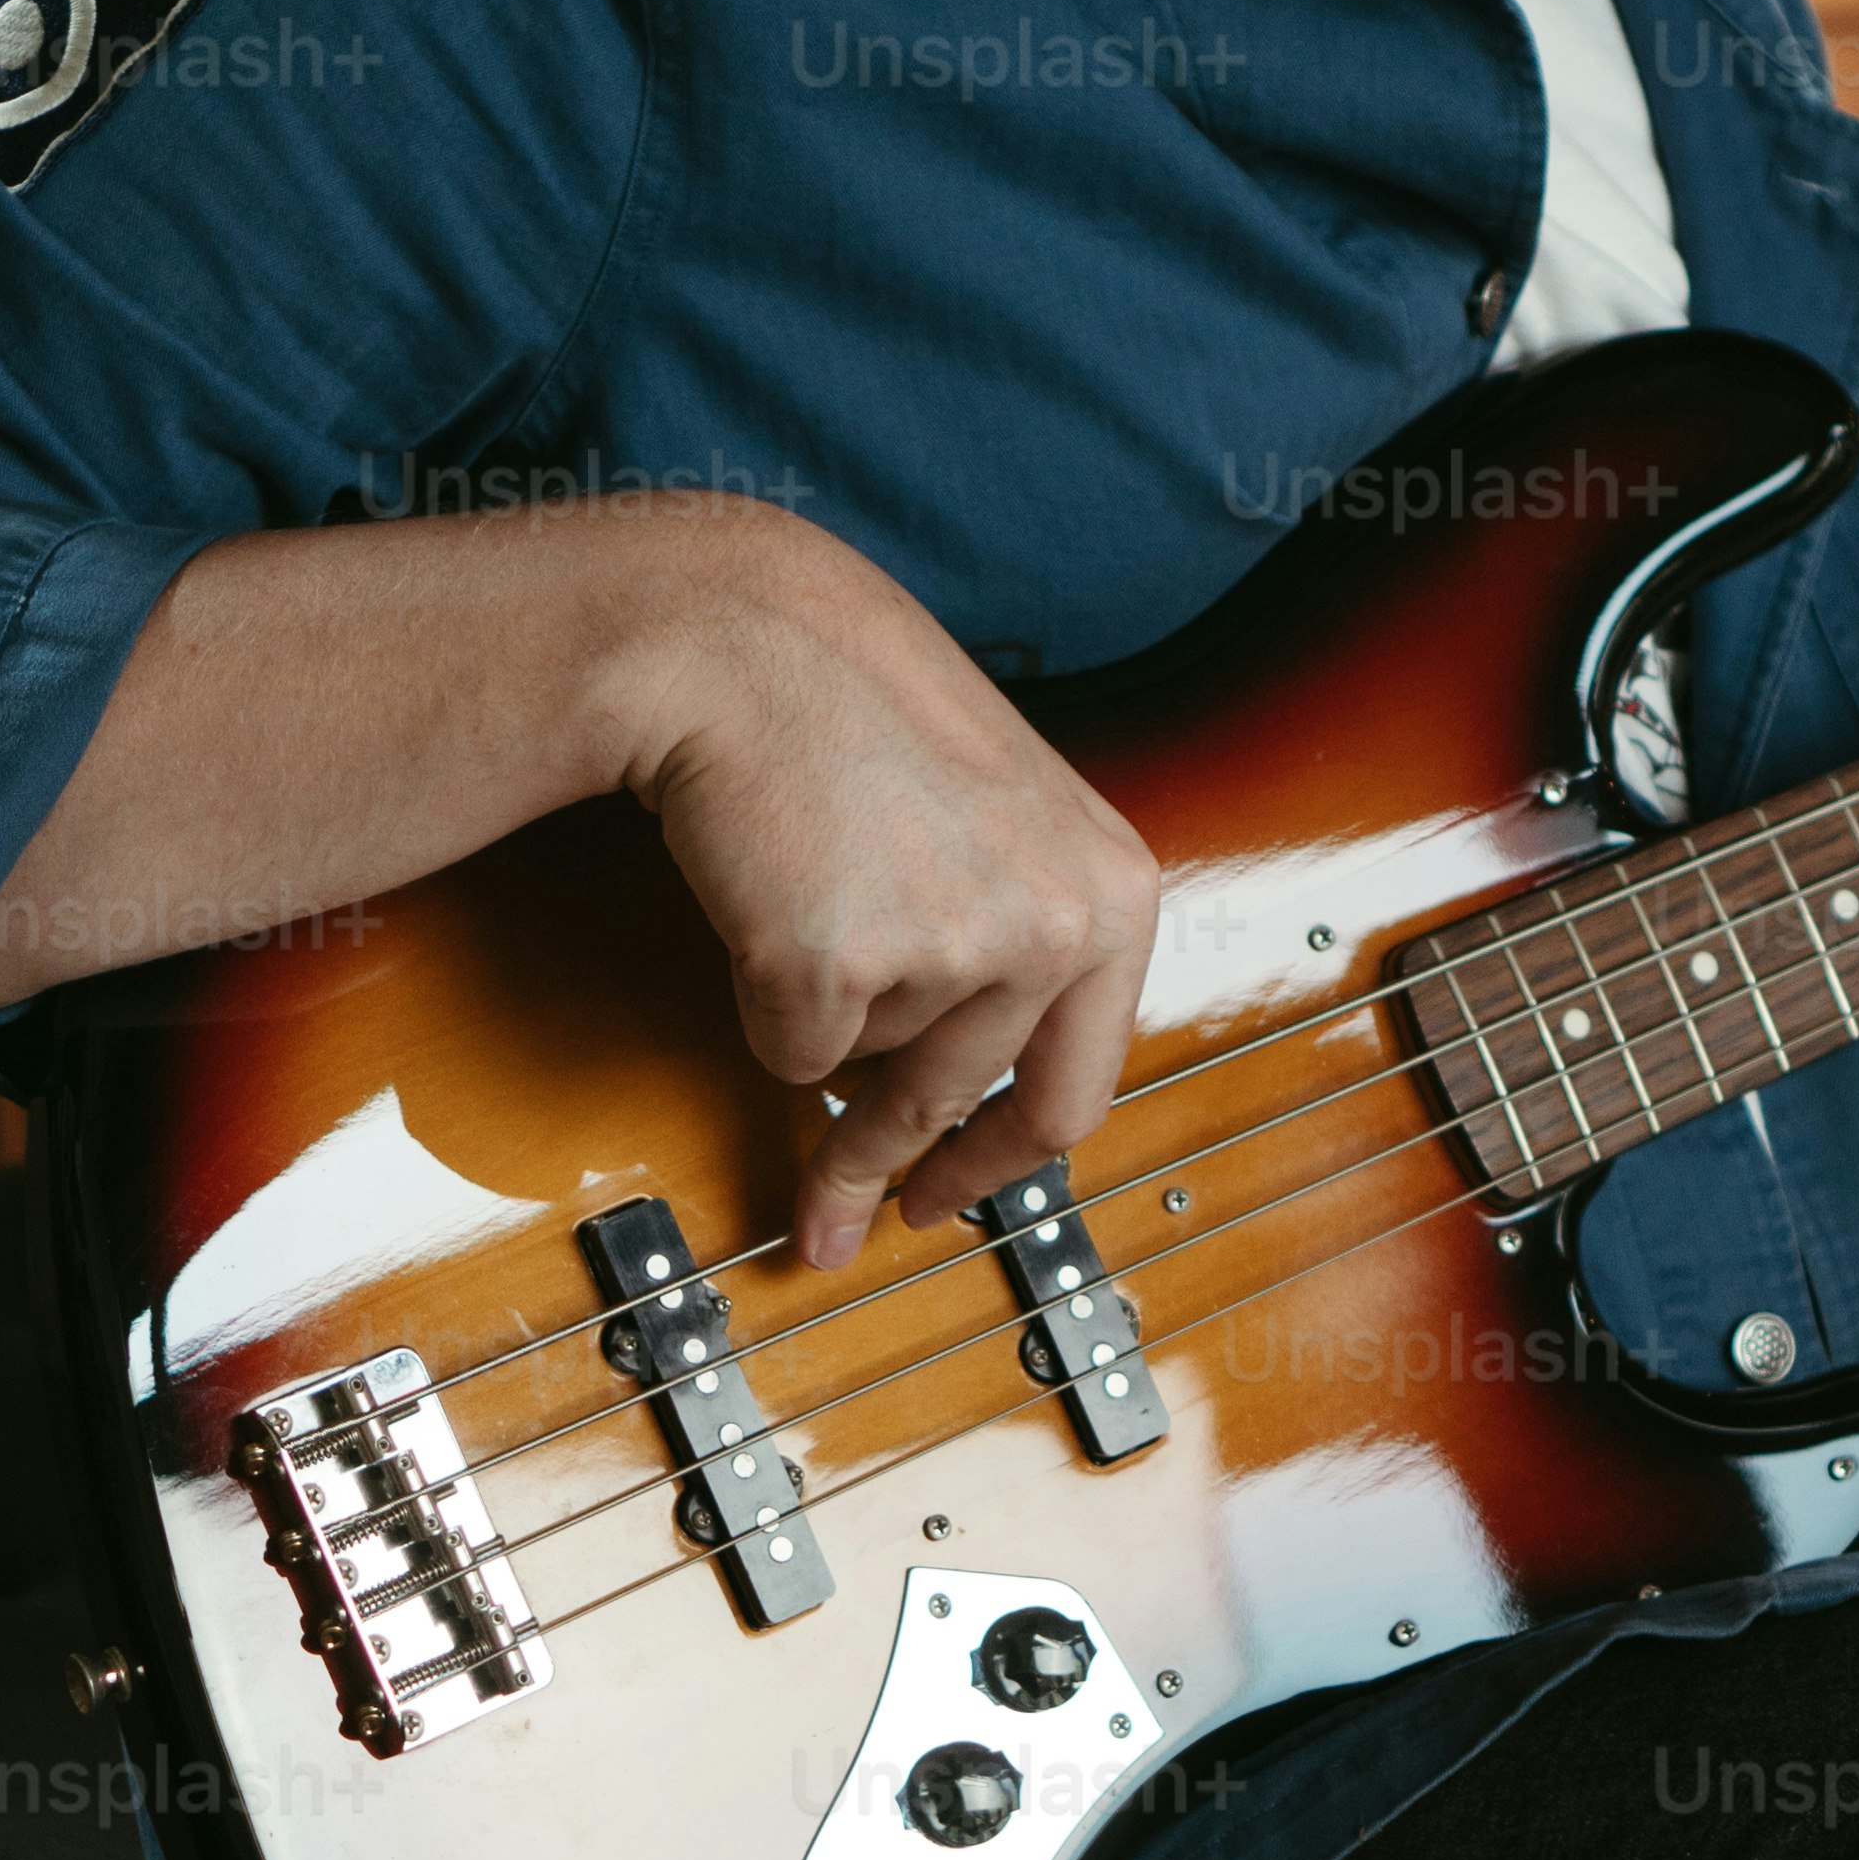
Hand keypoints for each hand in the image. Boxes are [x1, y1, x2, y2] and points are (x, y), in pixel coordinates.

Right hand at [618, 525, 1161, 1263]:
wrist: (745, 643)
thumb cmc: (852, 713)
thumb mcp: (1002, 823)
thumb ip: (1023, 941)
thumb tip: (976, 1098)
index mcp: (1113, 891)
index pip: (1081, 1086)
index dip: (1004, 1162)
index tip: (950, 1200)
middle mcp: (1058, 926)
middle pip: (970, 1104)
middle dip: (893, 1168)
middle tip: (841, 1217)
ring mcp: (956, 951)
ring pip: (869, 1071)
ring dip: (822, 1019)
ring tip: (801, 904)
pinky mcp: (841, 970)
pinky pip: (790, 1050)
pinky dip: (762, 992)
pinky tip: (767, 891)